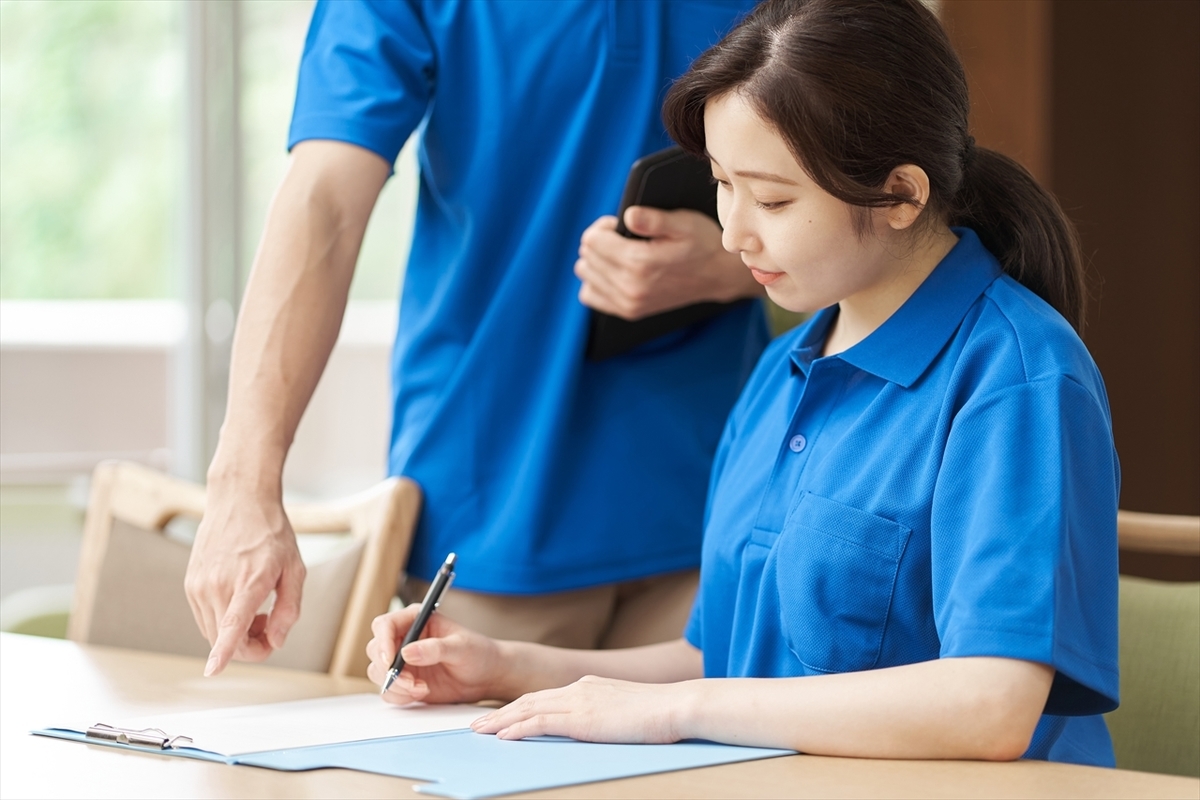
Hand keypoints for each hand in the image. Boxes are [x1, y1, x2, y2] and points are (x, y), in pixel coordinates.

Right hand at [184, 488, 305, 675]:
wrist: (239, 501)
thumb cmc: (271, 533)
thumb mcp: (295, 569)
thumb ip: (289, 609)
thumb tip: (276, 641)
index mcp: (248, 581)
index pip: (232, 624)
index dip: (224, 652)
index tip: (213, 671)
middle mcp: (217, 585)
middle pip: (226, 639)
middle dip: (251, 645)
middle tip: (270, 623)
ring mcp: (199, 585)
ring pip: (213, 632)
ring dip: (236, 634)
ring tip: (257, 608)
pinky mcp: (190, 584)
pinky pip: (205, 618)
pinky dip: (222, 621)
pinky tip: (238, 601)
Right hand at [366, 606, 507, 705]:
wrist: (486, 676)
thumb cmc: (478, 653)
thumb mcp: (461, 647)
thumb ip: (436, 648)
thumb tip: (407, 652)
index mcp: (417, 619)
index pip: (385, 625)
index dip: (383, 642)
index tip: (390, 661)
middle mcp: (405, 638)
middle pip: (376, 650)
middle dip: (389, 669)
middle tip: (411, 682)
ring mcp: (403, 661)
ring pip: (378, 672)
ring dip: (396, 685)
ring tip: (422, 688)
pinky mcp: (405, 681)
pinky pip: (389, 690)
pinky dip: (400, 695)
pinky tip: (422, 692)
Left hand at [470, 676, 687, 742]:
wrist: (676, 706)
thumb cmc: (659, 713)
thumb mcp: (624, 710)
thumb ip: (603, 714)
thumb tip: (594, 727)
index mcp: (588, 686)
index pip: (544, 697)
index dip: (518, 707)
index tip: (500, 716)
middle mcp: (579, 688)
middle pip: (528, 700)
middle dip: (500, 713)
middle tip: (478, 724)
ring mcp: (579, 701)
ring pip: (528, 709)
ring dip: (501, 721)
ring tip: (481, 731)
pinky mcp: (582, 718)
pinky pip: (541, 723)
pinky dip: (519, 729)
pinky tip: (504, 736)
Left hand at [575, 207, 758, 319]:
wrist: (718, 275)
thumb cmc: (701, 243)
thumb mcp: (683, 222)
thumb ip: (653, 218)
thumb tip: (628, 216)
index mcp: (639, 263)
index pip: (592, 240)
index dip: (603, 226)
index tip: (619, 224)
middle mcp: (630, 287)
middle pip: (587, 256)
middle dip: (600, 241)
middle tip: (623, 237)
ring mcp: (628, 303)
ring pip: (586, 274)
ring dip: (597, 260)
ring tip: (620, 253)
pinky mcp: (629, 311)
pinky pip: (590, 295)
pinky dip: (597, 281)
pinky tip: (614, 271)